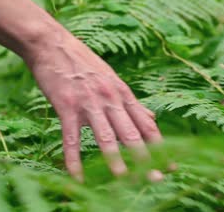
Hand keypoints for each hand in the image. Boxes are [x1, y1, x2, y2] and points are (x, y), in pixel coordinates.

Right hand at [25, 31, 163, 181]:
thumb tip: (153, 118)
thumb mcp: (111, 78)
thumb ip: (131, 102)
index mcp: (122, 93)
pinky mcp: (66, 106)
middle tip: (156, 179)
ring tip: (123, 180)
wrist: (51, 44)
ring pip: (105, 136)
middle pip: (131, 133)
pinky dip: (74, 159)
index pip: (146, 125)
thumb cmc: (81, 62)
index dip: (161, 147)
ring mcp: (88, 102)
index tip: (171, 166)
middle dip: (145, 158)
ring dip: (115, 160)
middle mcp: (110, 98)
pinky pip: (72, 137)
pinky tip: (76, 176)